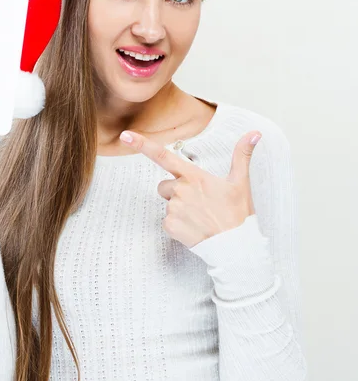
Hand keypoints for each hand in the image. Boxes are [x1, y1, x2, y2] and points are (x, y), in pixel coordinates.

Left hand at [119, 130, 260, 247]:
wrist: (236, 248)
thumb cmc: (238, 214)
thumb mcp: (240, 183)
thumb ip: (242, 155)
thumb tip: (254, 133)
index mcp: (194, 176)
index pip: (163, 155)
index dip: (142, 144)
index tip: (125, 136)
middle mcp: (181, 190)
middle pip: (164, 186)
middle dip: (176, 192)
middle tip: (199, 204)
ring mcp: (174, 208)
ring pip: (167, 204)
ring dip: (178, 209)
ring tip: (199, 217)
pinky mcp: (170, 225)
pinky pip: (167, 222)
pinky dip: (178, 226)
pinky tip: (194, 229)